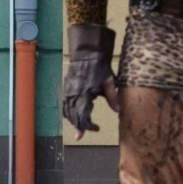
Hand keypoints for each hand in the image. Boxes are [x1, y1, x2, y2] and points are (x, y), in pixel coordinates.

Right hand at [61, 25, 118, 139]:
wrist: (87, 53)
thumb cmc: (100, 67)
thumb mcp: (110, 82)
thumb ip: (113, 97)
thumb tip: (118, 111)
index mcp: (85, 94)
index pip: (83, 117)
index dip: (88, 126)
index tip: (97, 128)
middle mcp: (73, 95)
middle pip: (73, 117)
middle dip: (80, 126)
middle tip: (88, 130)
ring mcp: (67, 92)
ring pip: (67, 112)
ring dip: (73, 120)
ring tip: (81, 126)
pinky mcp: (65, 88)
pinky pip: (64, 105)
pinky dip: (68, 113)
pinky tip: (73, 115)